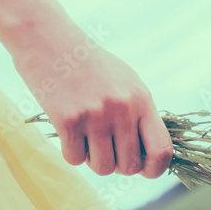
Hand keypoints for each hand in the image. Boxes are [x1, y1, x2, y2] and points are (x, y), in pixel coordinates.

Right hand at [11, 30, 173, 177]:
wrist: (48, 40)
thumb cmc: (89, 64)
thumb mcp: (125, 82)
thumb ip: (139, 115)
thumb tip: (149, 154)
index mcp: (141, 99)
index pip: (161, 150)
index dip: (155, 169)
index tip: (144, 169)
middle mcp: (122, 109)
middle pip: (129, 166)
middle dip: (117, 164)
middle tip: (105, 148)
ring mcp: (95, 115)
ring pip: (102, 168)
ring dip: (93, 160)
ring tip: (86, 138)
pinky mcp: (68, 120)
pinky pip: (75, 159)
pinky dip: (71, 152)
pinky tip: (68, 132)